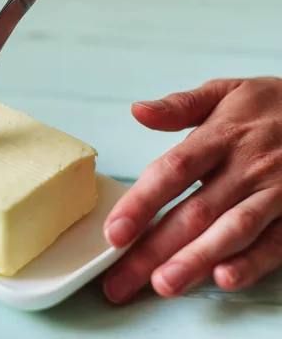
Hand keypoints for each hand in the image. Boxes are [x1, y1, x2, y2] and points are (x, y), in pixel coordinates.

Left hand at [101, 77, 281, 303]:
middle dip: (154, 249)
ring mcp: (276, 192)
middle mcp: (247, 167)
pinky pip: (275, 241)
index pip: (173, 171)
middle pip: (195, 212)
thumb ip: (179, 106)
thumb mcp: (224, 92)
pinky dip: (251, 262)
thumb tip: (137, 110)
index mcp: (221, 137)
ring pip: (233, 231)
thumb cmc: (267, 104)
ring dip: (196, 260)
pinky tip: (223, 279)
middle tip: (121, 280)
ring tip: (163, 285)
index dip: (141, 203)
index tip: (113, 232)